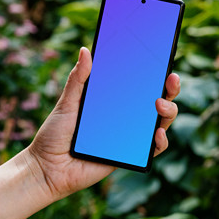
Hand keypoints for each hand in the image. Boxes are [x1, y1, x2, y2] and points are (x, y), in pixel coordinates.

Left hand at [24, 46, 180, 201]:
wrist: (47, 169)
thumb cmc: (54, 135)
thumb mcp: (66, 103)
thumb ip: (78, 79)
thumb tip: (86, 50)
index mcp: (112, 102)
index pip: (139, 84)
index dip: (155, 72)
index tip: (163, 58)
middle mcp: (125, 118)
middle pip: (157, 102)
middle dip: (169, 89)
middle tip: (171, 79)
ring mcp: (129, 137)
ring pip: (160, 123)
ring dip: (168, 112)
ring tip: (160, 106)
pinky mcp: (129, 156)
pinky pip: (153, 149)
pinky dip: (160, 141)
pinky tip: (157, 133)